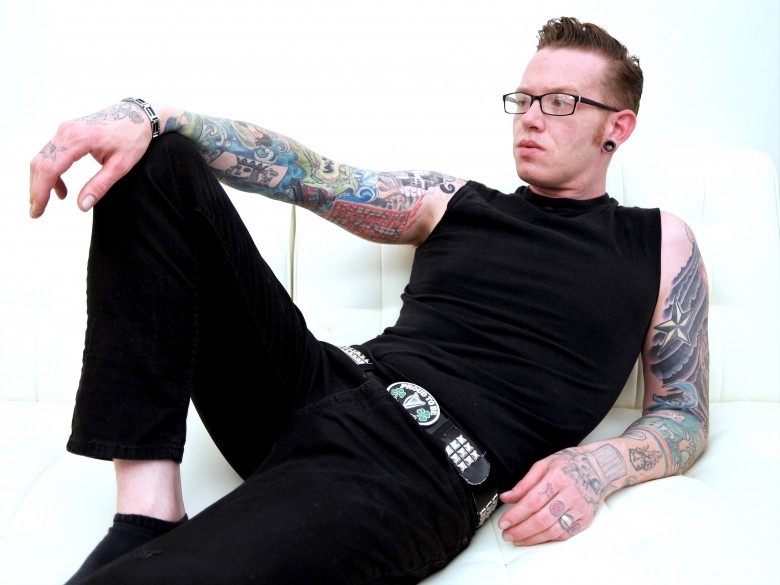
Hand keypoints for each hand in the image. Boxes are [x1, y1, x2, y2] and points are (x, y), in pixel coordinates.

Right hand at [29, 102, 154, 217]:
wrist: (138, 115)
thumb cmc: (133, 138)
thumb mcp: (121, 166)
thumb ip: (100, 185)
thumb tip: (82, 206)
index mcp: (78, 139)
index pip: (50, 168)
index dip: (41, 192)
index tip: (37, 211)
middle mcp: (66, 131)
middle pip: (41, 164)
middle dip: (36, 190)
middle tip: (36, 213)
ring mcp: (65, 130)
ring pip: (42, 158)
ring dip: (41, 182)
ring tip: (45, 204)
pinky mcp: (67, 131)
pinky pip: (51, 153)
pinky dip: (51, 172)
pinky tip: (60, 190)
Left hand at [497, 443, 626, 544]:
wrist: (599, 468)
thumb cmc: (570, 464)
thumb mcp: (544, 465)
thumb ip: (525, 483)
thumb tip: (506, 497)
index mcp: (557, 478)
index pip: (533, 501)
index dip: (516, 514)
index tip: (503, 522)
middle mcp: (570, 494)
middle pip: (542, 519)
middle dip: (520, 530)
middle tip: (507, 534)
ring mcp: (579, 509)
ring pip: (553, 531)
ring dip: (532, 538)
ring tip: (517, 539)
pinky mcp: (586, 519)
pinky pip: (565, 535)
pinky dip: (547, 539)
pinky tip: (535, 538)